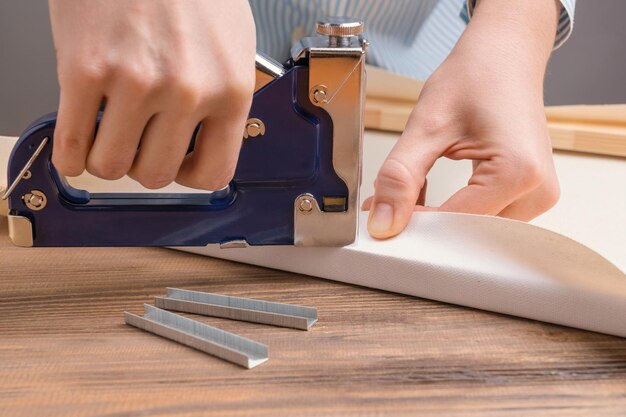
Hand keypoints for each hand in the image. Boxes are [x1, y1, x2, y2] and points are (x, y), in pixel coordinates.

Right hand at [48, 0, 255, 189]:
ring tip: (107, 137)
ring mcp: (135, 83)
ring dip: (105, 160)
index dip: (189, 177)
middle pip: (155, 174)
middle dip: (142, 166)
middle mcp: (187, 92)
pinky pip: (73, 144)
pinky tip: (75, 147)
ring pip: (111, 167)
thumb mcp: (232, 45)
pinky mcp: (86, 69)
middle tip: (135, 146)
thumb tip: (209, 139)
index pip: (213, 173)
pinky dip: (70, 155)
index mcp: (230, 90)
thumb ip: (225, 97)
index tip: (176, 165)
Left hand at [365, 0, 560, 238]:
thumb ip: (400, 177)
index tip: (381, 218)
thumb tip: (383, 223)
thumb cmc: (475, 76)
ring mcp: (538, 195)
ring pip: (475, 233)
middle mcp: (538, 190)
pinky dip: (452, 212)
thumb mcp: (425, 126)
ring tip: (412, 194)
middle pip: (468, 234)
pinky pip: (485, 219)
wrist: (505, 55)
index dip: (412, 224)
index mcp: (518, 172)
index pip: (454, 224)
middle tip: (388, 208)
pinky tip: (429, 194)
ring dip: (438, 220)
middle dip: (424, 225)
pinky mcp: (531, 193)